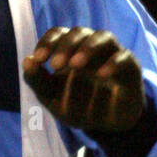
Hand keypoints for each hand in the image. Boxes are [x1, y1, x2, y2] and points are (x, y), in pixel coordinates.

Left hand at [22, 27, 144, 131]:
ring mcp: (112, 54)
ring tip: (75, 65)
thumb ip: (38, 82)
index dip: (48, 42)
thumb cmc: (78, 104)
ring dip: (88, 48)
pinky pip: (124, 57)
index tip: (39, 59)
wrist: (107, 124)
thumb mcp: (53, 99)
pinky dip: (112, 63)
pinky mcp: (130, 67)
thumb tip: (26, 61)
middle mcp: (91, 46)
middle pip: (80, 31)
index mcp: (70, 49)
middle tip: (55, 64)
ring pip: (103, 37)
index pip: (58, 34)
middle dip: (66, 45)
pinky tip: (101, 75)